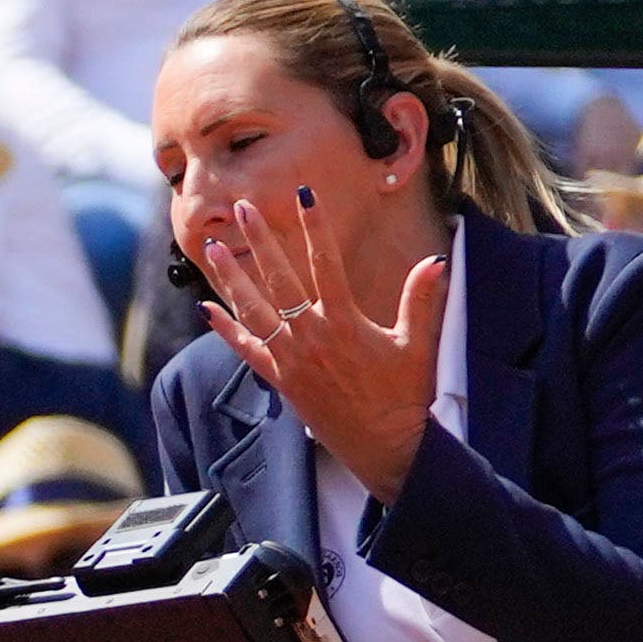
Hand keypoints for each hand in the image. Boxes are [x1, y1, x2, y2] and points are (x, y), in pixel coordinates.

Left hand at [189, 173, 441, 493]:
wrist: (383, 446)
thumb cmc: (403, 395)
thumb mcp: (416, 344)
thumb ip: (421, 300)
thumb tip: (436, 260)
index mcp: (344, 322)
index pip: (325, 263)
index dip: (314, 226)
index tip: (303, 195)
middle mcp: (311, 337)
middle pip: (278, 279)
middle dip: (259, 240)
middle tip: (241, 207)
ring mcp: (290, 360)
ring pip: (252, 311)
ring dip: (231, 278)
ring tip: (212, 249)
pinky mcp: (280, 381)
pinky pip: (246, 351)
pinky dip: (225, 329)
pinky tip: (206, 309)